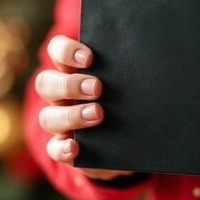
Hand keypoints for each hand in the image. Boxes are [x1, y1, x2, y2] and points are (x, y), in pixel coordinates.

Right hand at [35, 35, 132, 180]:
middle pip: (46, 83)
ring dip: (71, 115)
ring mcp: (59, 122)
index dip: (66, 50)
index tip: (89, 57)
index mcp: (73, 71)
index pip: (58, 51)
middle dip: (69, 84)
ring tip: (98, 114)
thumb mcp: (130, 84)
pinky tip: (75, 147)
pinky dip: (63, 148)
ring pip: (47, 117)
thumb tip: (154, 59)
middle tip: (97, 88)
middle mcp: (61, 95)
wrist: (130, 141)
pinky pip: (54, 149)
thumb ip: (132, 71)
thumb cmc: (128, 101)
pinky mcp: (64, 148)